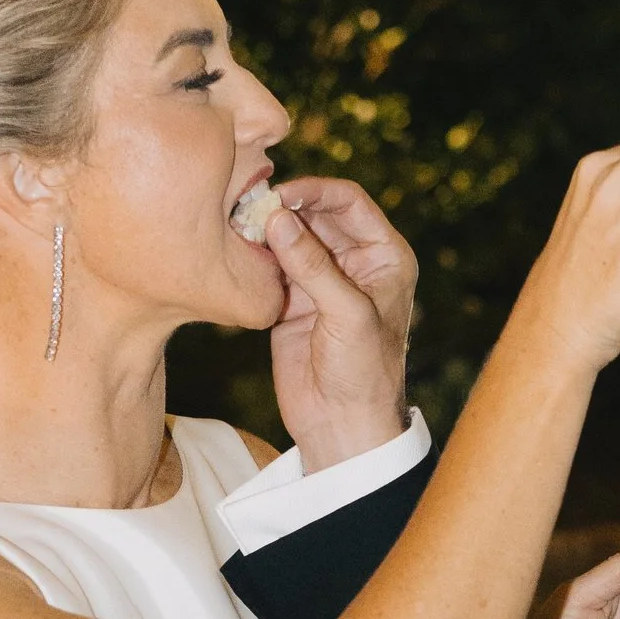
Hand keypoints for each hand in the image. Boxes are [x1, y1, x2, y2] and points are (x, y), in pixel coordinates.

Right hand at [263, 177, 417, 471]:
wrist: (343, 426)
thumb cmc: (365, 373)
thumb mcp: (346, 314)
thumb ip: (311, 265)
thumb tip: (276, 218)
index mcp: (384, 256)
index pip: (349, 202)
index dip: (315, 191)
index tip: (281, 193)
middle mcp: (354, 261)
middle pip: (315, 215)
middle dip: (285, 208)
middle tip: (248, 205)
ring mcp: (321, 280)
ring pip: (290, 237)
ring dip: (266, 230)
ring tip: (236, 223)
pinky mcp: (292, 301)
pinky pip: (272, 265)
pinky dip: (255, 256)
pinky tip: (235, 250)